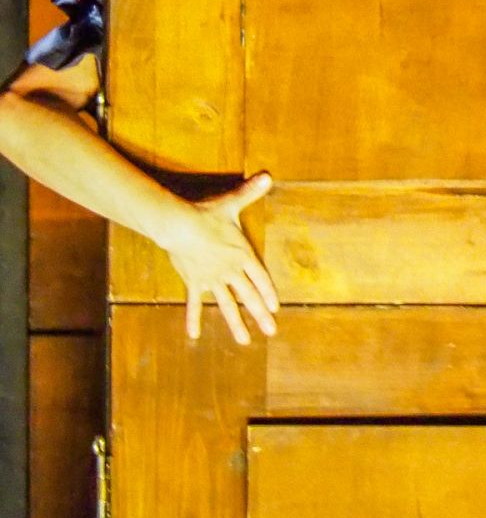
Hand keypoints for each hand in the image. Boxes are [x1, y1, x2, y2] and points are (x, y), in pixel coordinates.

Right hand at [157, 173, 280, 343]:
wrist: (178, 225)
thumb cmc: (206, 214)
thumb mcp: (232, 203)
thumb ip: (250, 192)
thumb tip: (267, 176)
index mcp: (242, 255)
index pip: (260, 278)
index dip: (268, 293)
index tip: (275, 309)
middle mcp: (230, 270)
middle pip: (248, 296)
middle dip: (260, 315)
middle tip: (271, 331)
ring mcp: (212, 279)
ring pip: (226, 305)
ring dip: (235, 323)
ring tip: (245, 341)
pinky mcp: (193, 281)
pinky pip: (194, 304)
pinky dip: (194, 319)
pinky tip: (194, 335)